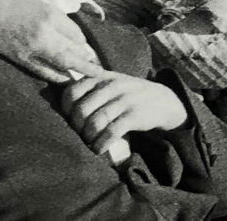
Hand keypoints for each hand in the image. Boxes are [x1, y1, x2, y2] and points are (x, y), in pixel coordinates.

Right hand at [0, 0, 103, 81]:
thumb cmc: (13, 2)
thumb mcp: (41, 1)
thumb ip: (58, 16)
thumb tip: (74, 33)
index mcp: (50, 16)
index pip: (76, 35)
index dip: (84, 43)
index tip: (87, 46)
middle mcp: (43, 34)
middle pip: (73, 54)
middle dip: (88, 65)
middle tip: (101, 71)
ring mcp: (31, 49)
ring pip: (60, 66)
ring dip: (75, 71)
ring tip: (86, 75)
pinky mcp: (21, 59)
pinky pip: (44, 72)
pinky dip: (57, 76)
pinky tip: (66, 78)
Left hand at [61, 71, 188, 154]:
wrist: (165, 101)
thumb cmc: (130, 97)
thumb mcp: (112, 85)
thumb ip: (90, 90)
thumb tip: (61, 107)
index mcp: (102, 77)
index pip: (72, 92)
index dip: (66, 110)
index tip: (71, 122)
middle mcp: (112, 85)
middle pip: (81, 110)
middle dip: (77, 128)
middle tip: (81, 137)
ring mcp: (125, 99)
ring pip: (95, 122)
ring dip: (88, 139)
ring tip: (91, 144)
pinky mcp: (135, 114)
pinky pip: (111, 132)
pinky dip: (101, 144)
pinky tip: (100, 149)